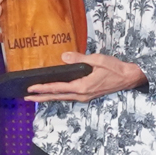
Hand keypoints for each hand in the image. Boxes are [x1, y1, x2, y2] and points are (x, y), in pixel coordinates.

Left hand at [28, 53, 145, 99]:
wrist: (129, 78)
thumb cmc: (115, 69)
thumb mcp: (97, 60)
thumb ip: (79, 59)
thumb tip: (64, 56)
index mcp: (82, 87)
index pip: (58, 88)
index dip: (42, 88)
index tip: (30, 89)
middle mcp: (81, 95)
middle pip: (57, 97)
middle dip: (40, 97)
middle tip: (26, 97)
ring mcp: (84, 97)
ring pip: (62, 98)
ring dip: (48, 97)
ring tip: (36, 97)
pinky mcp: (87, 95)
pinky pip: (69, 96)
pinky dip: (58, 95)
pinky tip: (53, 93)